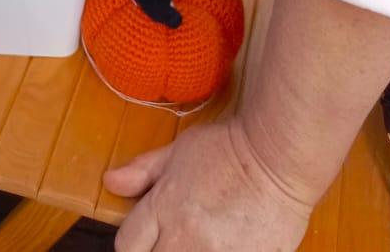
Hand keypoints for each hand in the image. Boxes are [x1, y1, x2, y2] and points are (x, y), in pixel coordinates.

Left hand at [106, 120, 310, 251]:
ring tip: (203, 239)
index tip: (146, 235)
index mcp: (163, 208)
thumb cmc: (229, 149)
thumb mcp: (180, 150)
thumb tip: (110, 182)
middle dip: (157, 250)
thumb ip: (144, 171)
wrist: (279, 159)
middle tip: (175, 237)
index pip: (127, 245)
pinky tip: (225, 243)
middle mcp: (183, 239)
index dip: (134, 240)